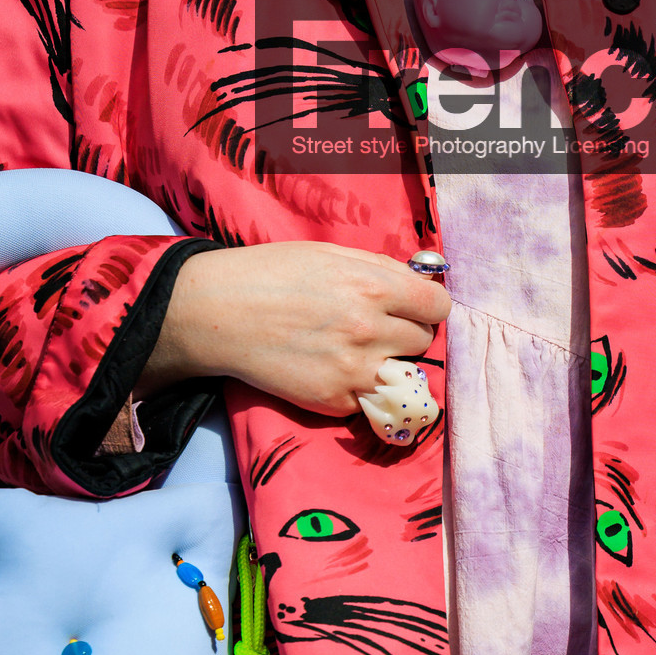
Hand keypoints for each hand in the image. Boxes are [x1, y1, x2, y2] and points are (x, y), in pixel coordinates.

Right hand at [137, 242, 449, 417]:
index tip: (413, 307)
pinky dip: (358, 386)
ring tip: (355, 349)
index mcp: (373, 286)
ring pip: (403, 374)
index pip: (437, 306)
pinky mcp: (333, 401)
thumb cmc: (270, 273)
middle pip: (423, 341)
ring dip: (387, 362)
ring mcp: (353, 370)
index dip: (426, 305)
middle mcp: (369, 330)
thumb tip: (419, 282)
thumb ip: (380, 269)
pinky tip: (331, 367)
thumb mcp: (330, 254)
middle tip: (375, 326)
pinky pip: (369, 397)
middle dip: (405, 332)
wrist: (218, 313)